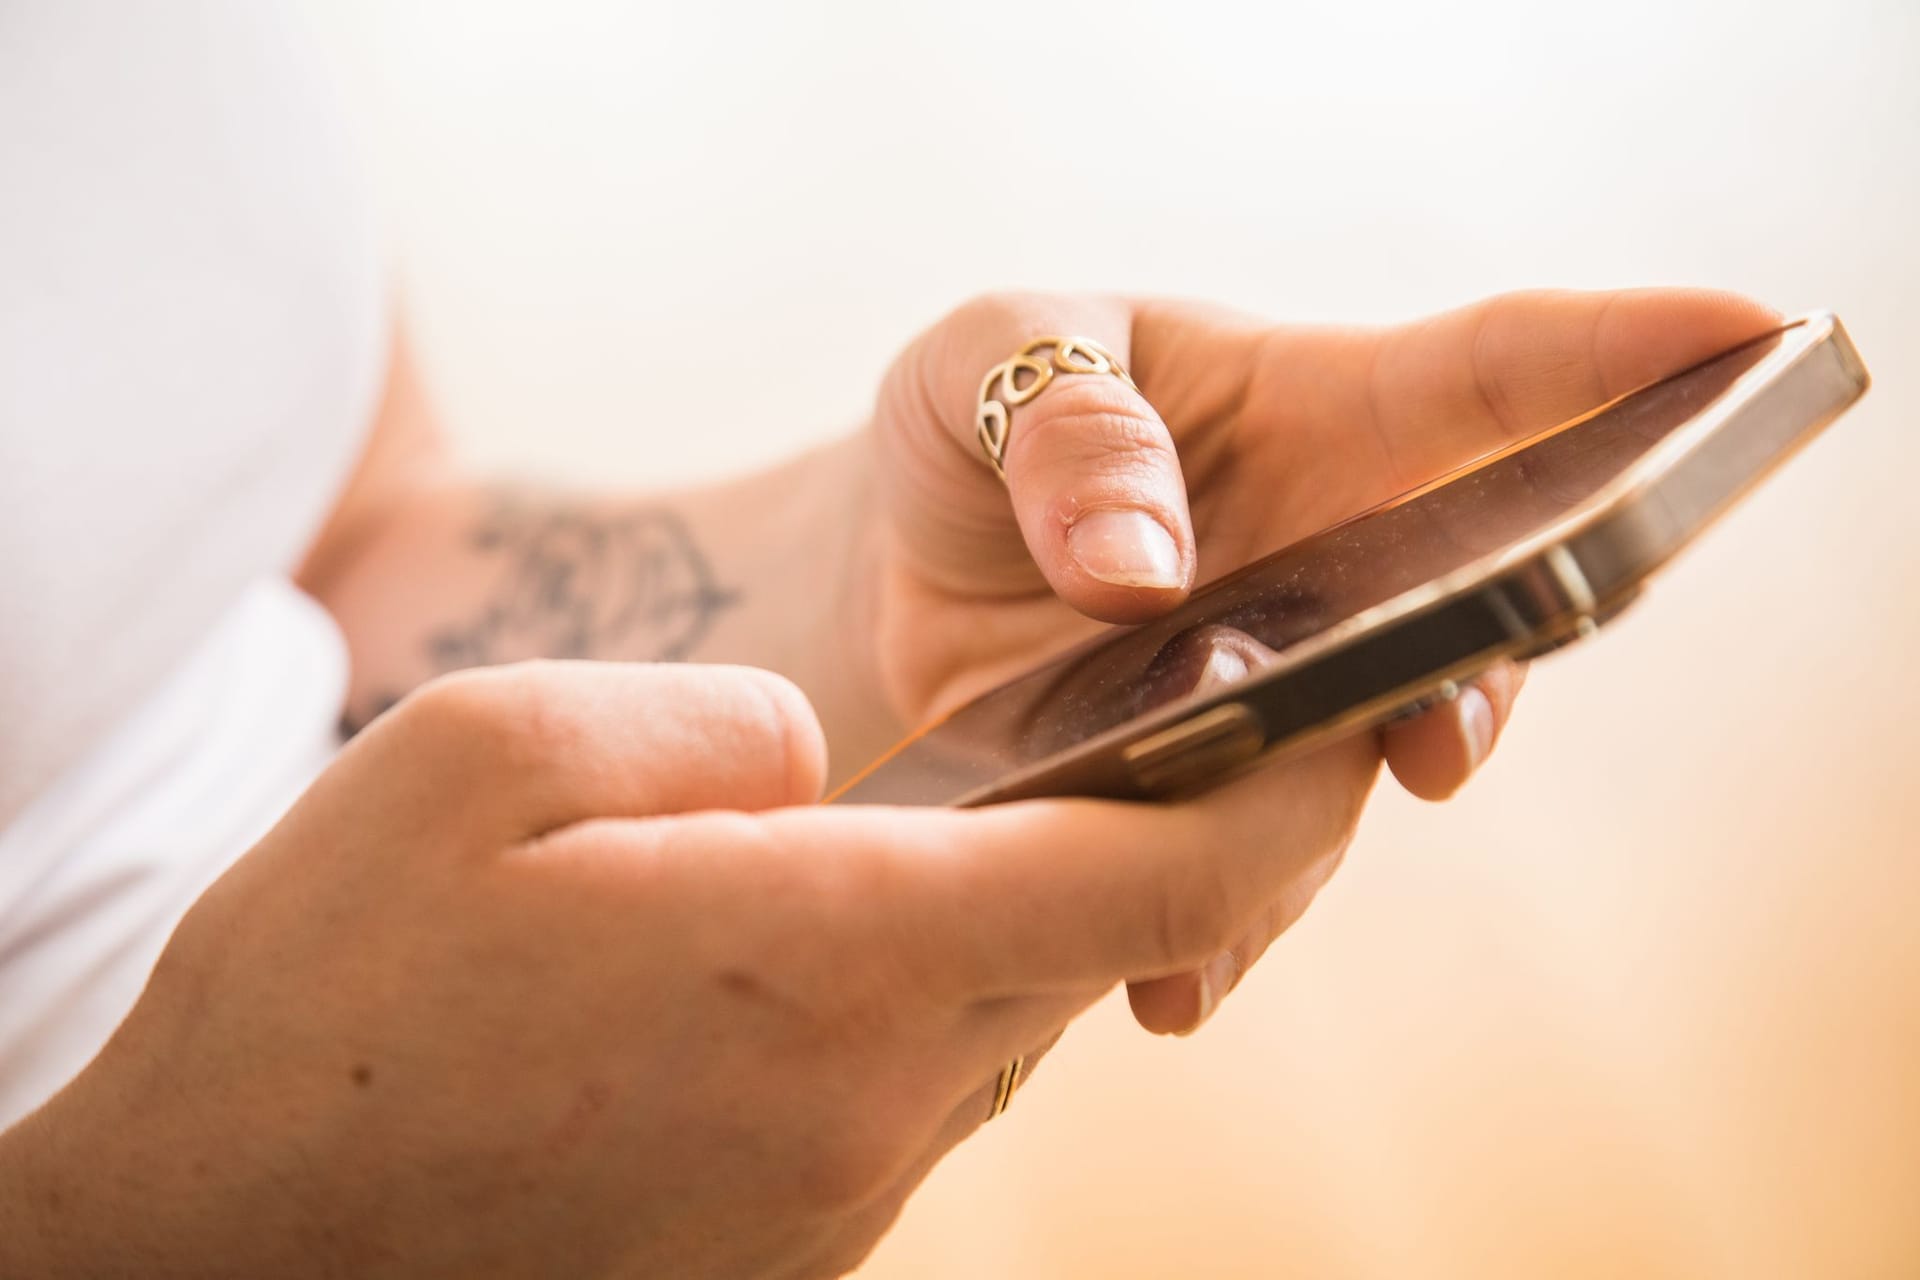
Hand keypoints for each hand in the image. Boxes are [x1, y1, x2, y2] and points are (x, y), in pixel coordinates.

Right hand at [0, 661, 1376, 1278]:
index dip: (1293, 784)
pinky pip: (919, 1083)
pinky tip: (832, 938)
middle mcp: (880, 1098)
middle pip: (1111, 943)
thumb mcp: (495, 756)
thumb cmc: (334, 987)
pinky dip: (932, 989)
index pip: (1165, 875)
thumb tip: (830, 763)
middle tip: (1186, 709)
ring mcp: (843, 1191)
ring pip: (1014, 1012)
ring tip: (991, 810)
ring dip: (1040, 909)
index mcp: (833, 955)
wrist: (221, 1246)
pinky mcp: (792, 1237)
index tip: (1363, 699)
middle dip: (1181, 828)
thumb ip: (723, 727)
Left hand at [859, 287, 1779, 1031]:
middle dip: (1488, 678)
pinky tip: (1169, 983)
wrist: (891, 569)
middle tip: (1436, 736)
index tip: (1751, 339)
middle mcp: (1341, 559)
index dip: (1628, 355)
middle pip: (1481, 614)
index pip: (1495, 373)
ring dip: (1321, 837)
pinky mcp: (1211, 791)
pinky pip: (1250, 869)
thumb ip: (1066, 430)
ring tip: (1227, 905)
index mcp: (1316, 408)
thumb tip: (1142, 574)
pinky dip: (1216, 929)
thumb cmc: (969, 425)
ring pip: (1366, 774)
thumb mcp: (986, 360)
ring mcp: (1288, 685)